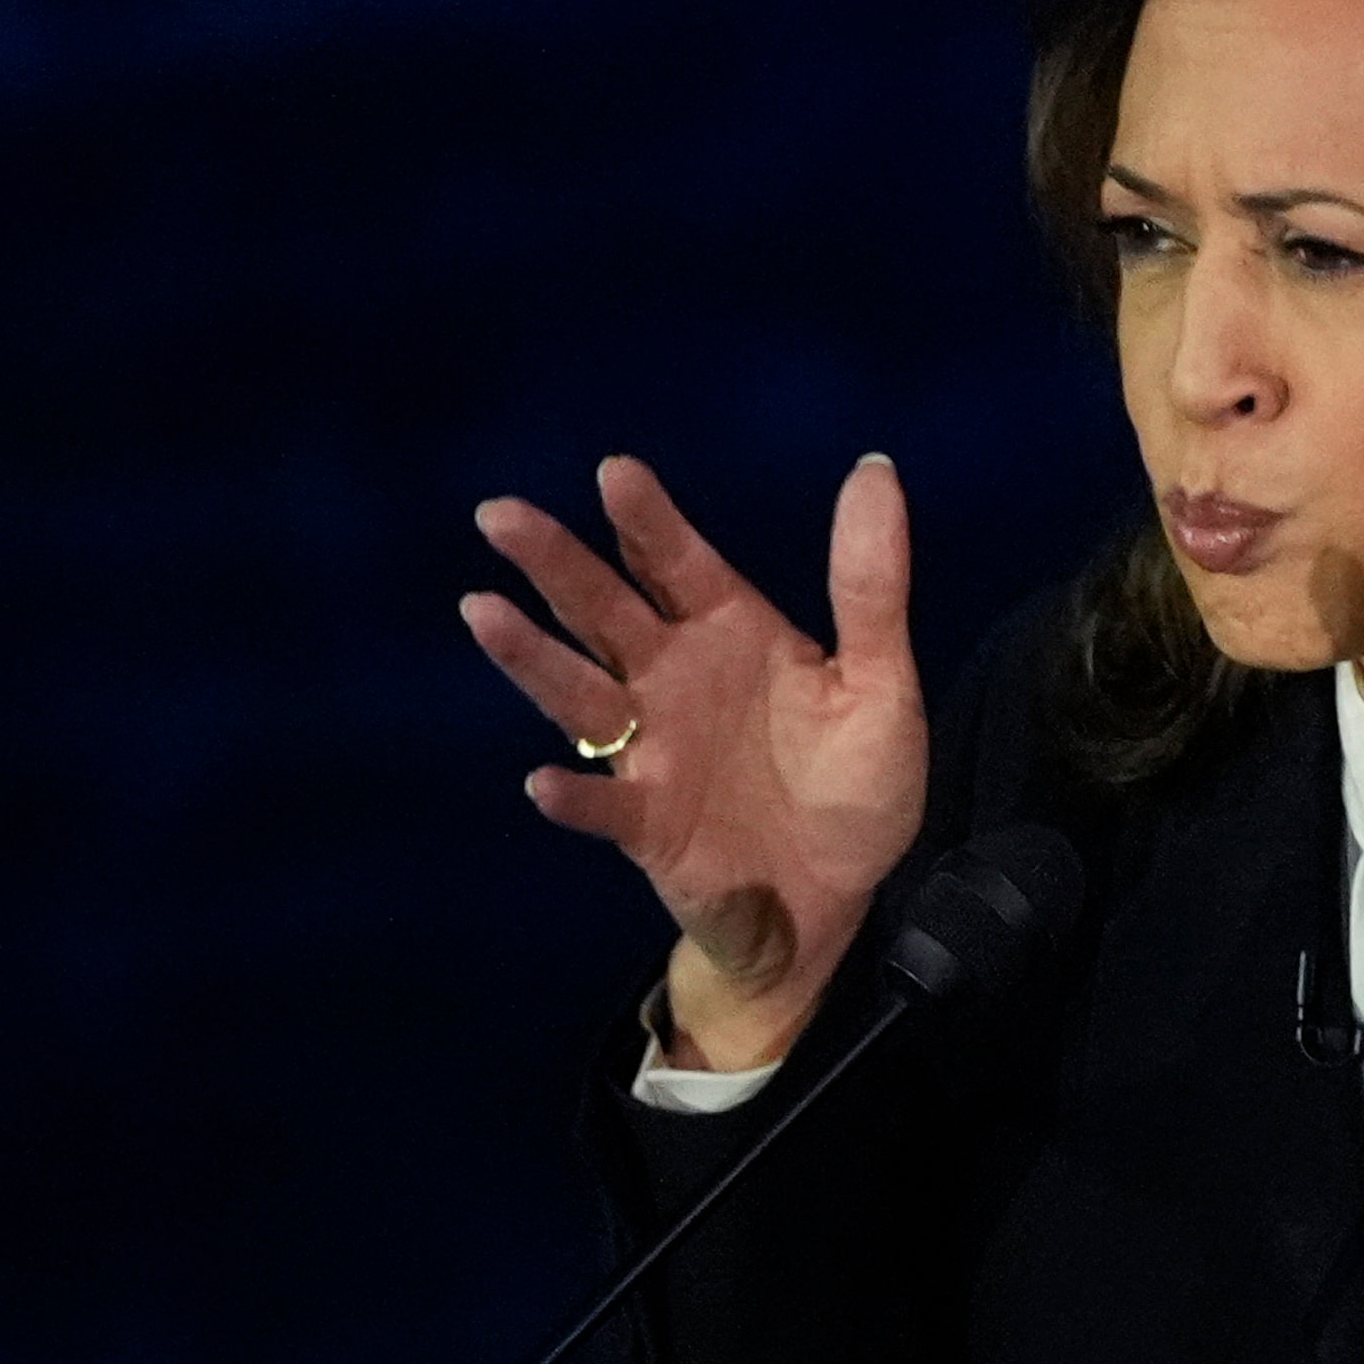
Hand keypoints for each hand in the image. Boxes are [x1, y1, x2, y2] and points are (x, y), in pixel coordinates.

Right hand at [461, 454, 926, 1069]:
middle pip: (604, 610)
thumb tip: (875, 468)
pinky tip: (545, 783)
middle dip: (554, 563)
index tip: (615, 471)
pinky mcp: (649, 826)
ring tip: (483, 612)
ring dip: (532, 658)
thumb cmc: (855, 779)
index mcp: (729, 630)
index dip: (646, 519)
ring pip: (580, 695)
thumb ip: (870, 582)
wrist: (840, 895)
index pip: (676, 562)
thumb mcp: (879, 678)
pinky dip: (575, 796)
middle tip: (500, 514)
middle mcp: (674, 679)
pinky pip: (604, 808)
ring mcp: (653, 751)